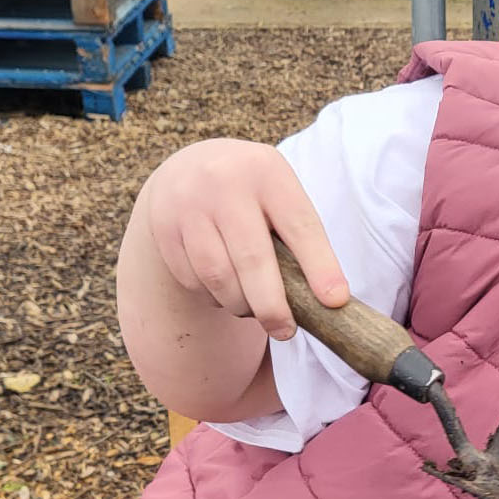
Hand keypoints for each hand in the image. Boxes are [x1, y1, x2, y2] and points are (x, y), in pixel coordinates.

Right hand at [136, 138, 348, 339]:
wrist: (191, 167)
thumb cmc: (254, 196)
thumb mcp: (280, 196)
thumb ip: (300, 238)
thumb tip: (329, 300)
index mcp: (268, 172)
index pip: (300, 226)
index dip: (320, 267)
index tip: (334, 302)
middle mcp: (224, 182)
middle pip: (252, 259)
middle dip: (272, 306)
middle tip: (286, 331)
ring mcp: (188, 203)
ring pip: (218, 276)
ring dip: (240, 304)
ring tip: (253, 308)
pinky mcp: (164, 228)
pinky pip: (193, 280)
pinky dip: (213, 296)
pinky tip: (224, 289)